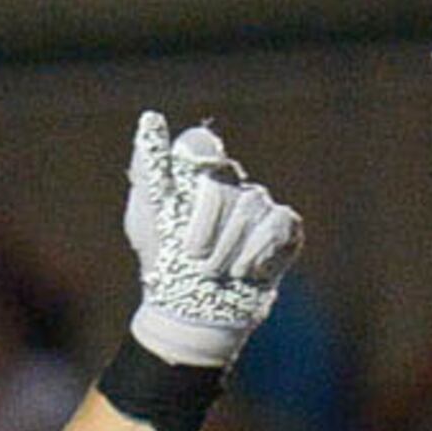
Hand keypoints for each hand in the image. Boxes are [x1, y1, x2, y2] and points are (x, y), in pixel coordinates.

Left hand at [122, 112, 302, 368]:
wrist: (189, 313)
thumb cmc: (163, 264)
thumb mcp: (146, 218)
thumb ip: (148, 169)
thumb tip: (151, 118)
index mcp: (195, 175)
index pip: (200, 142)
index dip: (198, 150)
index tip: (191, 169)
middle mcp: (230, 182)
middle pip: (223, 178)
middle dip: (205, 224)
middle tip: (192, 256)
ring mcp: (259, 204)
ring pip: (250, 203)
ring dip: (226, 248)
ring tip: (214, 272)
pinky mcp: (285, 228)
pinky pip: (278, 224)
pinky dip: (258, 251)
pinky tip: (246, 271)